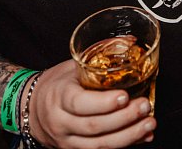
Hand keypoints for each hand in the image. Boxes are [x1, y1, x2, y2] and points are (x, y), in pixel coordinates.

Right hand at [26, 60, 155, 148]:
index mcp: (58, 96)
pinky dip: (126, 144)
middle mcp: (61, 122)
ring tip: (149, 123)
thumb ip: (98, 59)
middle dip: (123, 118)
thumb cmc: (57, 85)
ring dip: (129, 136)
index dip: (104, 103)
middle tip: (144, 107)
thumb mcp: (71, 68)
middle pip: (94, 126)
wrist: (33, 109)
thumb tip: (132, 42)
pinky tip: (143, 136)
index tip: (124, 96)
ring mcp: (67, 140)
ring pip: (99, 145)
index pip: (80, 103)